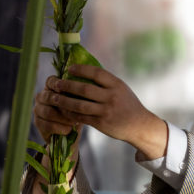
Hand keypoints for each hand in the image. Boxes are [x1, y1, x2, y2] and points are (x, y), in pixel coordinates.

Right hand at [33, 78, 79, 137]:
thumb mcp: (79, 103)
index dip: (57, 84)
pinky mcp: (38, 123)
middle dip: (64, 104)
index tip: (66, 89)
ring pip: (48, 112)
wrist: (70, 133)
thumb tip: (83, 90)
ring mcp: (38, 110)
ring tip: (75, 122)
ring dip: (64, 118)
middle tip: (78, 111)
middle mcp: (41, 97)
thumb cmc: (76, 113)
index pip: (51, 81)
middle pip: (48, 97)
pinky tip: (69, 130)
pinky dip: (60, 128)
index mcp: (50, 87)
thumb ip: (77, 96)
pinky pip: (48, 125)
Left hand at [39, 65, 168, 159]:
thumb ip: (106, 82)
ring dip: (64, 101)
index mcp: (116, 84)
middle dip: (67, 85)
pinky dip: (70, 114)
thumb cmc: (128, 104)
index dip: (81, 69)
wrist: (139, 125)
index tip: (70, 68)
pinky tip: (63, 110)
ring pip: (80, 105)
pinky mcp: (101, 123)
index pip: (96, 73)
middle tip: (56, 83)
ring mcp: (106, 111)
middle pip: (84, 89)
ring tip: (54, 97)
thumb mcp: (121, 89)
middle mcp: (111, 97)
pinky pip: (82, 117)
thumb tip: (84, 71)